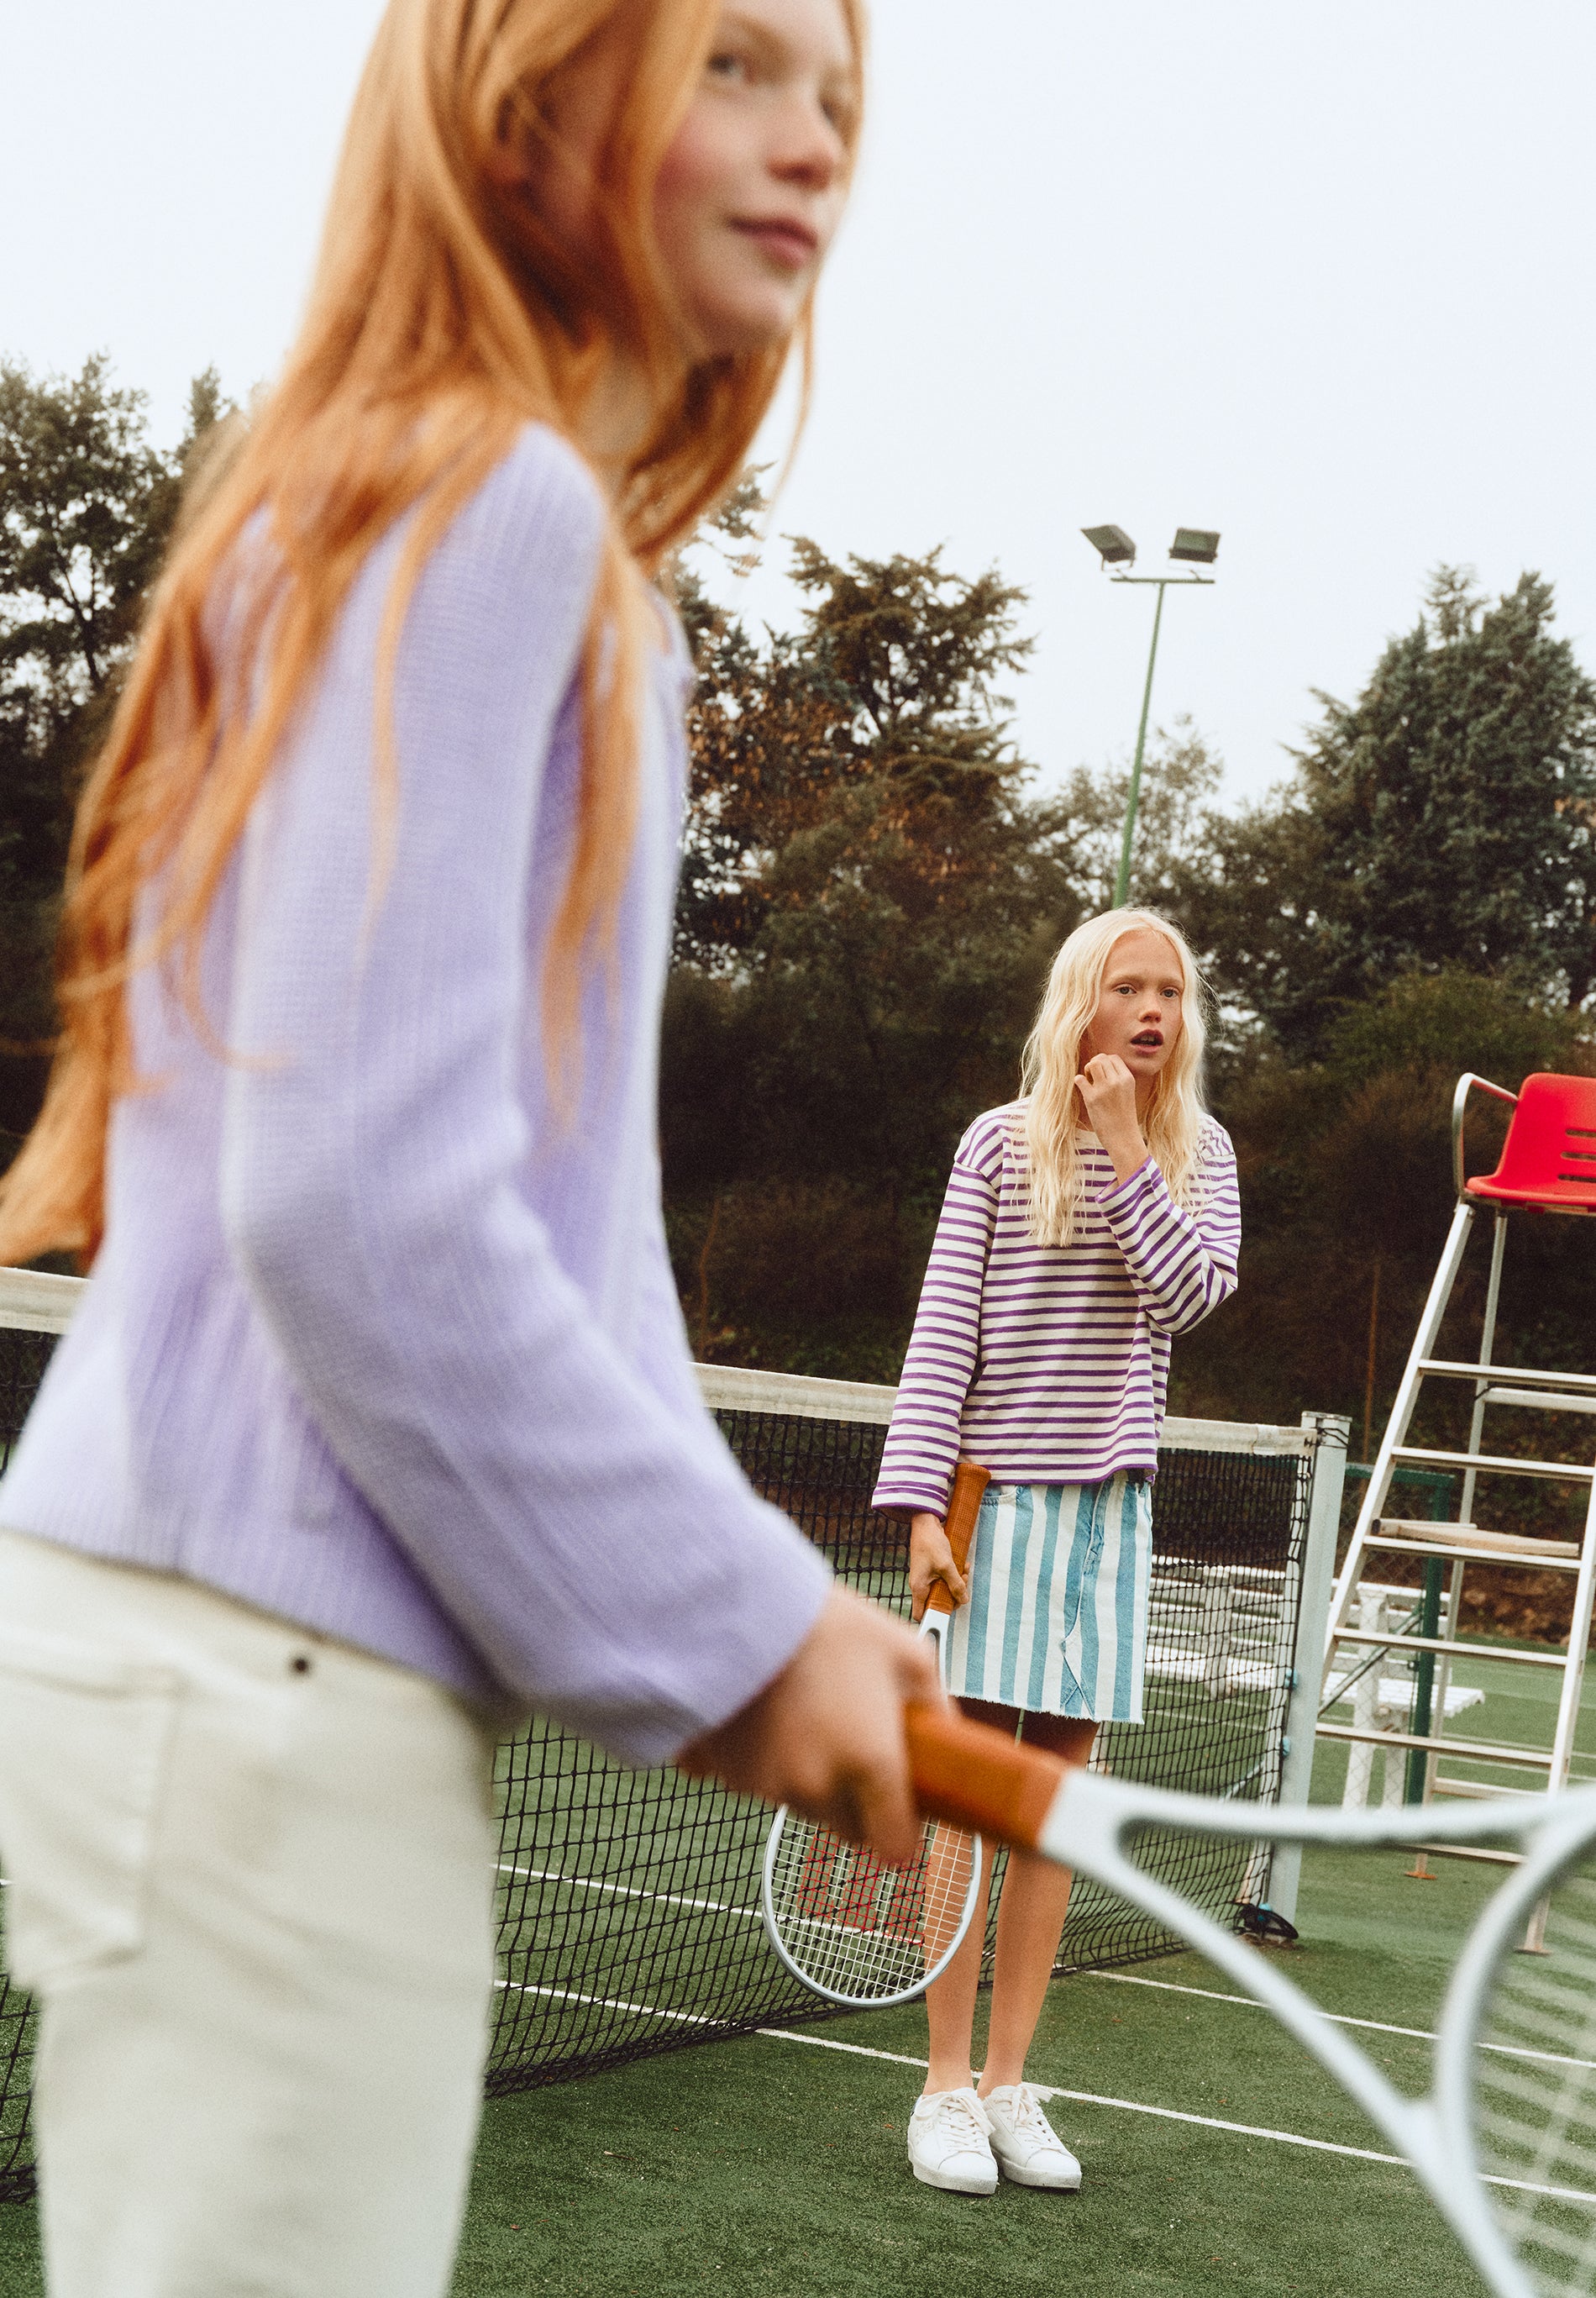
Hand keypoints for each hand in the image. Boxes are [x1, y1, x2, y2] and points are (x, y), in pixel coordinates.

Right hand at [677, 1584, 940, 1864]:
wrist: (743, 1605)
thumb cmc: (832, 1625)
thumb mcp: (906, 1652)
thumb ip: (936, 1705)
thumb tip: (951, 1738)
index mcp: (872, 1764)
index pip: (895, 1847)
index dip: (901, 1831)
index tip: (900, 1810)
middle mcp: (820, 1786)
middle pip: (846, 1825)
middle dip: (854, 1799)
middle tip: (852, 1745)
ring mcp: (769, 1783)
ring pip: (801, 1804)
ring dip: (809, 1779)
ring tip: (808, 1718)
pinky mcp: (729, 1772)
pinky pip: (758, 1783)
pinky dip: (766, 1763)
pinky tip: (771, 1717)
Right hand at [909, 1510, 967, 1621]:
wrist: (926, 1523)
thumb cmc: (931, 1543)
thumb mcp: (947, 1565)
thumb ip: (956, 1584)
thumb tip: (963, 1599)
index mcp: (919, 1588)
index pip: (921, 1614)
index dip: (934, 1617)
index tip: (949, 1610)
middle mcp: (921, 1585)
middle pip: (937, 1602)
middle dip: (953, 1595)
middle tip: (962, 1584)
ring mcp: (926, 1578)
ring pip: (943, 1590)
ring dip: (956, 1583)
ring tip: (964, 1571)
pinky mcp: (931, 1570)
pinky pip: (944, 1579)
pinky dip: (954, 1574)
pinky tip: (961, 1565)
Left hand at [1074, 1053, 1147, 1182]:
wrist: (1123, 1138)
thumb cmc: (1123, 1117)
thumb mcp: (1127, 1093)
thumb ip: (1118, 1080)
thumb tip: (1100, 1065)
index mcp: (1128, 1079)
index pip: (1113, 1057)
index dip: (1104, 1062)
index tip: (1102, 1074)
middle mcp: (1117, 1081)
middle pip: (1101, 1058)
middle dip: (1094, 1064)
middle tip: (1093, 1078)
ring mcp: (1105, 1089)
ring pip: (1092, 1064)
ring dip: (1087, 1071)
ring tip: (1089, 1083)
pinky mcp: (1092, 1098)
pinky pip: (1080, 1079)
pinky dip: (1079, 1081)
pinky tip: (1084, 1090)